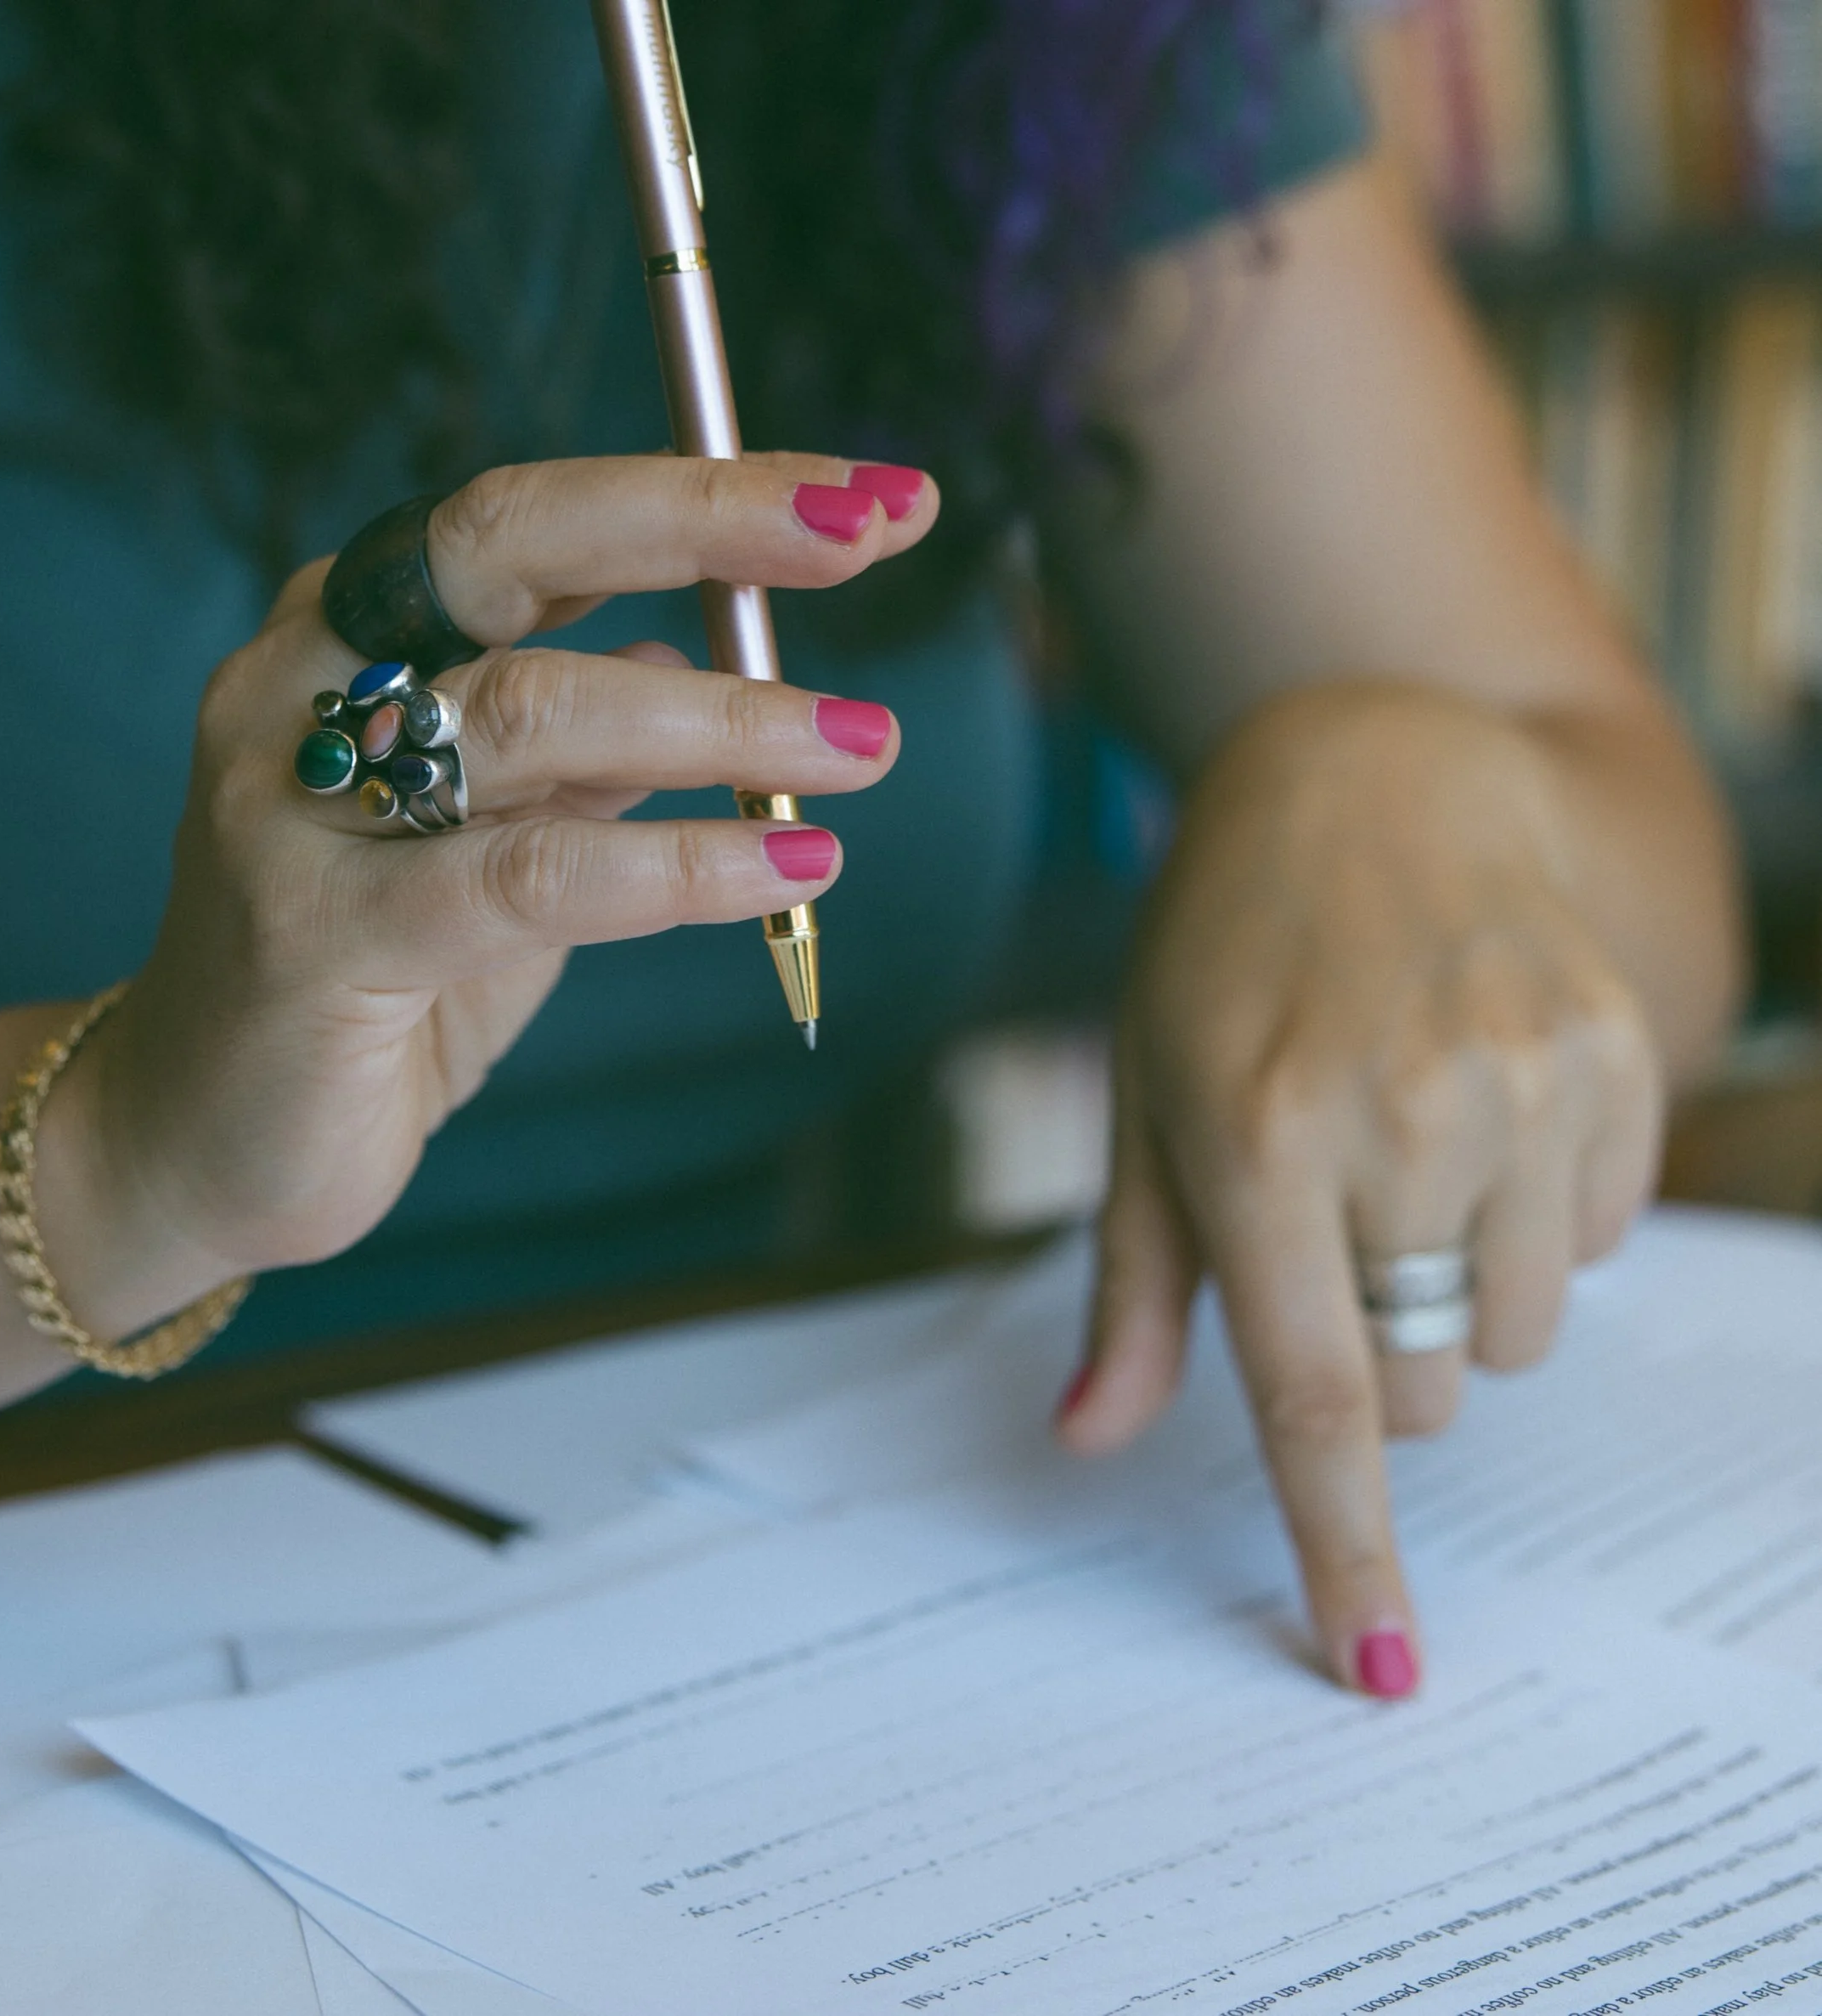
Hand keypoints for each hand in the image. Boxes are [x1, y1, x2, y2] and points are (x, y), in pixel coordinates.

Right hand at [33, 454, 935, 1332]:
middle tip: (865, 532)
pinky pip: (528, 878)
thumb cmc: (368, 982)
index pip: (540, 517)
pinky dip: (676, 867)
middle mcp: (302, 680)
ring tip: (862, 746)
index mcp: (351, 631)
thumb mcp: (496, 842)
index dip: (709, 492)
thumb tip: (693, 658)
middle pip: (509, 539)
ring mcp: (290, 800)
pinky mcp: (312, 933)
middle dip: (705, 519)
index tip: (872, 497)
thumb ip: (576, 754)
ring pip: (535, 712)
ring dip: (722, 718)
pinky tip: (789, 866)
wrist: (197, 1141)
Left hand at [1056, 681, 1664, 1695]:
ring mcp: (1527, 1082)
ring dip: (1461, 1290)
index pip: (1315, 1393)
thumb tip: (1088, 1440)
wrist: (1371, 777)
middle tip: (1336, 1235)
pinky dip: (1539, 1218)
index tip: (1378, 1666)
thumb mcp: (1143, 1104)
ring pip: (1519, 1332)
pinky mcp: (1616, 1054)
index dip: (1344, 1545)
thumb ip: (1132, 1288)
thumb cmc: (1223, 958)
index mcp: (1257, 1137)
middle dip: (1376, 1355)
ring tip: (1407, 1153)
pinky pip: (1602, 1243)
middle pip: (1426, 1389)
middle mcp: (1402, 1117)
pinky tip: (1480, 1106)